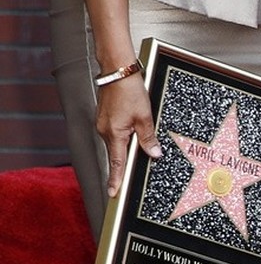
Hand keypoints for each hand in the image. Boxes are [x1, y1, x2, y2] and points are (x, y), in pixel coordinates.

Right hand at [95, 76, 160, 197]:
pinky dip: (124, 136)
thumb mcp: (145, 117)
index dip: (116, 179)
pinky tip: (133, 129)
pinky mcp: (105, 118)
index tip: (114, 193)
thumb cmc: (129, 90)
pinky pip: (115, 133)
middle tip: (134, 164)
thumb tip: (154, 154)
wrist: (117, 70)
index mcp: (114, 133)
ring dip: (128, 145)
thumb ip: (149, 139)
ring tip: (138, 134)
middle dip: (126, 161)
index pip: (116, 163)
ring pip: (118, 142)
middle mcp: (104, 130)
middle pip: (117, 153)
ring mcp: (103, 124)